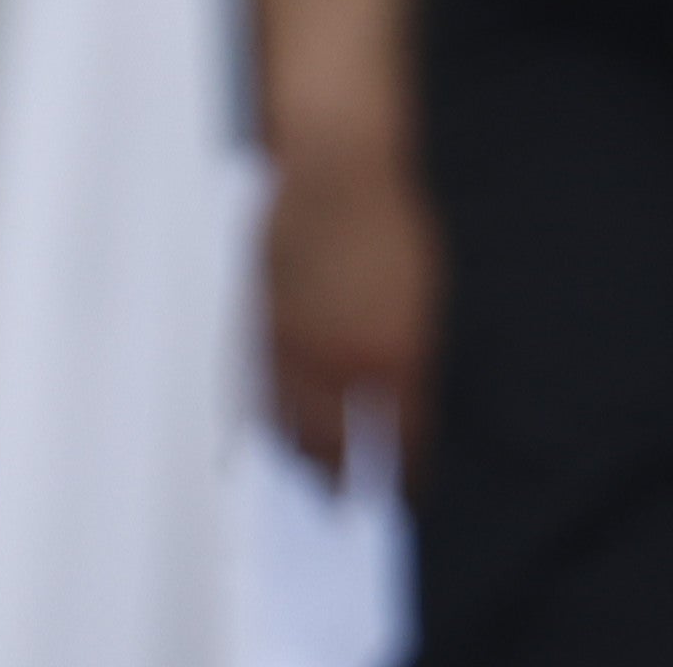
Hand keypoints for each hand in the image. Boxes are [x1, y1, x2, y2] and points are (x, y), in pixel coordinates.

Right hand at [262, 129, 440, 476]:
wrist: (332, 174)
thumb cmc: (384, 225)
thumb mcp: (418, 295)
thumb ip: (406, 354)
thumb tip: (397, 403)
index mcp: (396, 355)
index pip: (401, 438)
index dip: (402, 473)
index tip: (403, 491)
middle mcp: (341, 364)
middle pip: (335, 448)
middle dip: (339, 479)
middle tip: (341, 499)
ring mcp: (292, 352)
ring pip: (288, 428)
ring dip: (298, 456)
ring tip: (307, 473)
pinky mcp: (254, 335)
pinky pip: (255, 398)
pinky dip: (261, 423)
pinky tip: (266, 435)